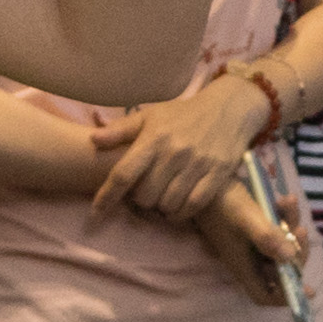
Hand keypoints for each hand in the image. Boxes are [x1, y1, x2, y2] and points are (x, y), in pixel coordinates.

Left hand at [90, 70, 269, 224]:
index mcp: (153, 137)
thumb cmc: (183, 114)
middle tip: (145, 193)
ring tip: (162, 198)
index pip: (123, 173)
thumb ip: (121, 130)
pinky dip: (181, 213)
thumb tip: (93, 140)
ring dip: (161, 207)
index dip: (106, 196)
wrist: (229, 108)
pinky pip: (193, 205)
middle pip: (145, 196)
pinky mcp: (218, 174)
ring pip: (168, 204)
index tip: (95, 213)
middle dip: (140, 200)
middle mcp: (174, 151)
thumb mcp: (151, 116)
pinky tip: (178, 208)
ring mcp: (197, 164)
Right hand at [189, 175, 299, 305]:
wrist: (206, 180)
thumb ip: (267, 238)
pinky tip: (285, 198)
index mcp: (243, 266)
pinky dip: (284, 216)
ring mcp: (252, 243)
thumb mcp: (246, 218)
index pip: (264, 295)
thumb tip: (291, 259)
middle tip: (300, 230)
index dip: (284, 297)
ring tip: (289, 202)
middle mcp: (248, 258)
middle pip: (279, 268)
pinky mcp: (255, 228)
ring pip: (281, 244)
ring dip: (290, 226)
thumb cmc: (221, 202)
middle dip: (295, 250)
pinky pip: (276, 228)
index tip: (307, 291)